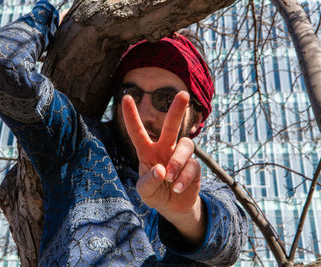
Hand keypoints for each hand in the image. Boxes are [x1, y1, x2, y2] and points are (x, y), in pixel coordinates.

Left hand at [122, 91, 204, 240]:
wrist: (173, 207)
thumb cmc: (155, 193)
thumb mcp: (145, 191)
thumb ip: (148, 182)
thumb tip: (160, 169)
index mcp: (147, 151)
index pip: (137, 132)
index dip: (131, 115)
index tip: (126, 97)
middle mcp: (165, 148)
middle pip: (171, 126)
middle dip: (177, 110)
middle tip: (183, 94)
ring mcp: (180, 156)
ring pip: (186, 144)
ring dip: (177, 161)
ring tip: (169, 178)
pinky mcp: (194, 166)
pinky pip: (192, 166)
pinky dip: (183, 178)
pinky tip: (176, 188)